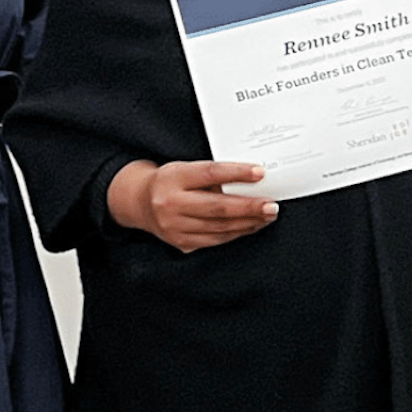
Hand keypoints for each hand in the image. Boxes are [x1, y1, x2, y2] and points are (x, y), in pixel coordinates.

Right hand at [108, 159, 278, 251]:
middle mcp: (171, 204)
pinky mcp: (181, 243)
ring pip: (219, 227)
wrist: (140, 202)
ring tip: (268, 215)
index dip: (237, 173)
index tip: (260, 173)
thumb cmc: (170, 181)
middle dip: (250, 207)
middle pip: (217, 207)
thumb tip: (253, 180)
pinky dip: (237, 233)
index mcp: (173, 178)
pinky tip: (251, 226)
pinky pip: (215, 240)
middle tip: (272, 205)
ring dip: (249, 222)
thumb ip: (213, 175)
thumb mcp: (186, 169)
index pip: (210, 173)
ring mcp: (174, 227)